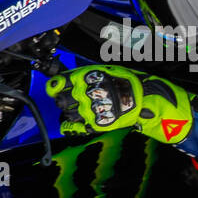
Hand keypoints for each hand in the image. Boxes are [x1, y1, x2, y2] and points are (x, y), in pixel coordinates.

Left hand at [46, 65, 192, 143]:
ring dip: (70, 112)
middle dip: (62, 100)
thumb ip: (82, 75)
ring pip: (67, 113)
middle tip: (69, 100)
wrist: (143, 98)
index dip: (53, 87)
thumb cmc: (124, 81)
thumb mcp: (103, 71)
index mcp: (85, 78)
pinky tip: (72, 123)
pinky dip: (70, 126)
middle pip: (60, 100)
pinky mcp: (95, 123)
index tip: (54, 88)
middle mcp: (84, 94)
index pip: (58, 83)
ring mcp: (89, 109)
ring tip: (80, 109)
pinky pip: (75, 127)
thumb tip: (61, 78)